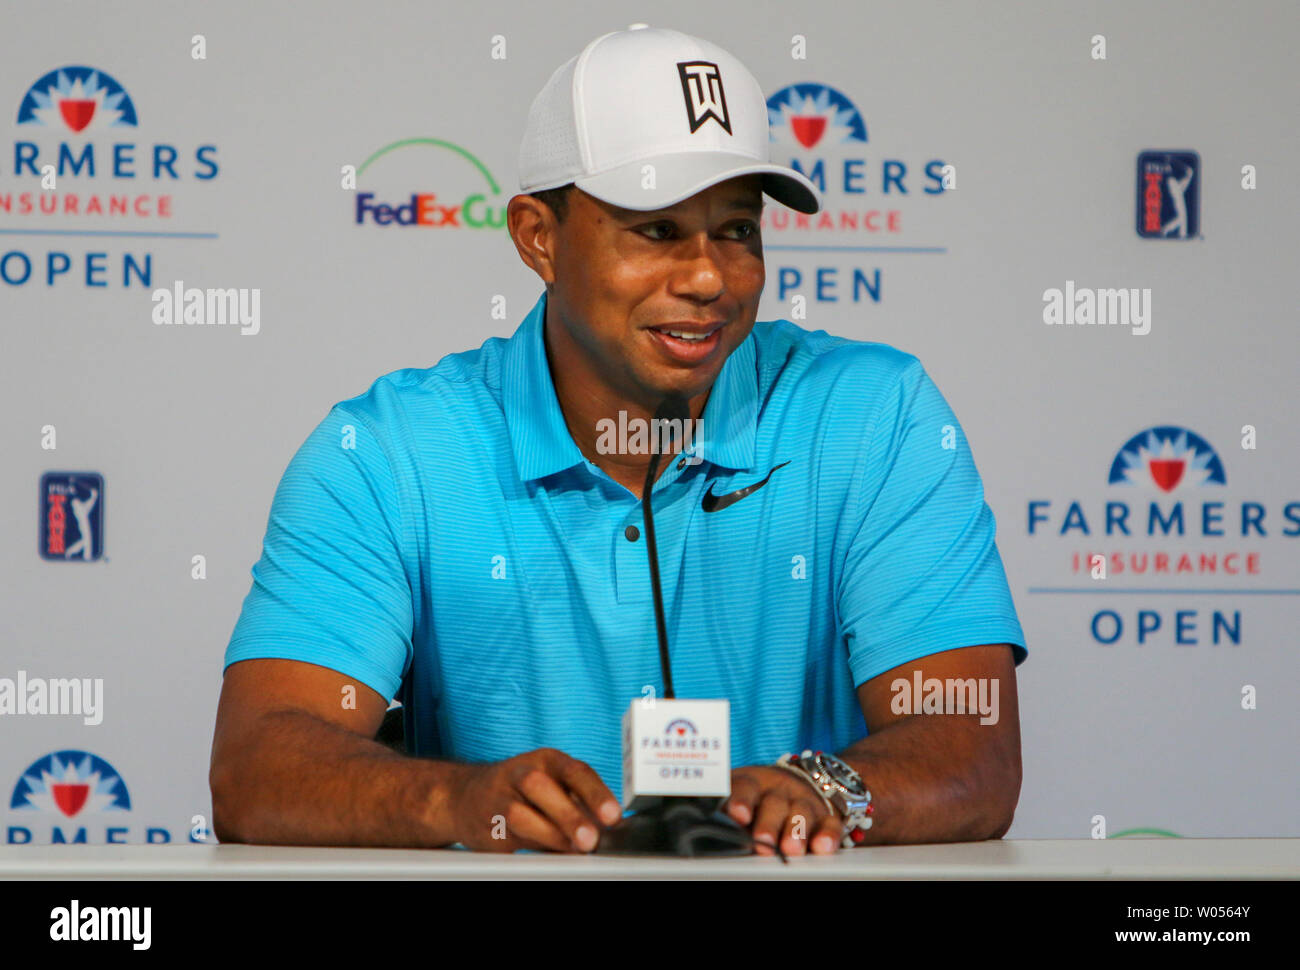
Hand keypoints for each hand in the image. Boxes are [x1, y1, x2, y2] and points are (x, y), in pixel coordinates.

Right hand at [446, 747, 622, 852]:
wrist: (466, 796)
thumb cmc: (523, 790)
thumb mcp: (552, 783)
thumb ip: (577, 801)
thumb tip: (607, 827)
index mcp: (546, 759)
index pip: (574, 770)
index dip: (595, 793)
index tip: (613, 816)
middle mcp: (521, 773)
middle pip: (541, 786)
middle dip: (568, 815)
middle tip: (591, 839)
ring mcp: (499, 797)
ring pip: (520, 814)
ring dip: (550, 834)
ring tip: (573, 849)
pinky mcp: (487, 824)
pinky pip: (509, 837)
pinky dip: (532, 847)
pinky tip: (550, 854)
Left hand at [723, 765, 842, 856]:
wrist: (799, 782)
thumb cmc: (758, 799)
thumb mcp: (741, 798)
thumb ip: (727, 809)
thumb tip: (707, 827)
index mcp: (752, 783)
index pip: (745, 787)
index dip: (741, 799)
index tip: (738, 814)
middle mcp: (779, 789)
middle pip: (774, 802)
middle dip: (769, 822)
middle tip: (763, 840)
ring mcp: (803, 801)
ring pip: (802, 812)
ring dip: (796, 830)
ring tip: (791, 849)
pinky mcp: (826, 815)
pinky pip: (830, 823)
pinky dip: (828, 835)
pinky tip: (822, 847)